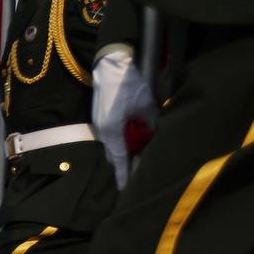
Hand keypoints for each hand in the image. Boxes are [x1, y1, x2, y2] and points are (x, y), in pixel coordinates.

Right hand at [92, 49, 156, 188]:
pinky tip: (131, 135)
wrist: (110, 64)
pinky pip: (110, 136)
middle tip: (138, 168)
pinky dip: (120, 140)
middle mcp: (103, 131)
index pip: (120, 159)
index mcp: (113, 131)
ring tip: (138, 151)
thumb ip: (150, 125)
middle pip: (114, 155)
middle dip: (125, 163)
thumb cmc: (129, 83)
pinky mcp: (101, 117)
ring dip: (123, 150)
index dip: (124, 174)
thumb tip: (153, 137)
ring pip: (112, 145)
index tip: (125, 189)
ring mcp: (100, 124)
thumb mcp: (147, 105)